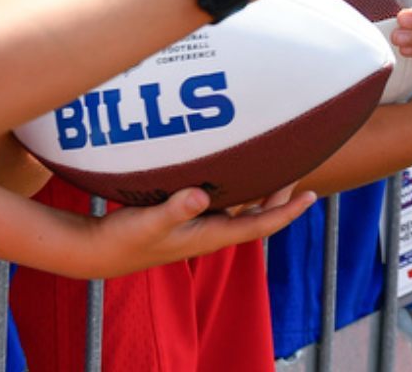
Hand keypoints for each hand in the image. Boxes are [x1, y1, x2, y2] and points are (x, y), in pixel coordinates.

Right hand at [79, 185, 315, 278]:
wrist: (99, 251)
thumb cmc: (124, 239)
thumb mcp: (148, 222)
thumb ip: (174, 209)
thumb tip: (199, 195)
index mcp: (209, 236)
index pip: (260, 226)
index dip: (287, 212)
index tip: (312, 197)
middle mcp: (210, 231)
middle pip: (257, 214)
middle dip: (281, 194)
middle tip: (301, 166)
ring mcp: (198, 225)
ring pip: (241, 206)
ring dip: (261, 188)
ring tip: (279, 161)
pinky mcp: (185, 216)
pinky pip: (221, 200)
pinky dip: (235, 185)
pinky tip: (235, 164)